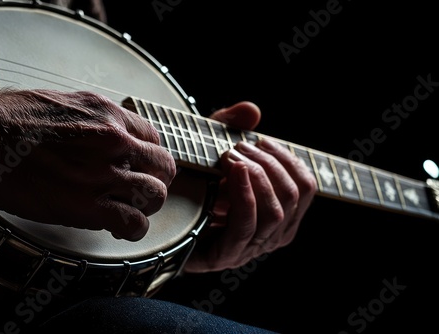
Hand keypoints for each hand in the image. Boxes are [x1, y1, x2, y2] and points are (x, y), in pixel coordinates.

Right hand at [0, 88, 175, 240]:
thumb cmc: (11, 120)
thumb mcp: (65, 104)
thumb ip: (95, 122)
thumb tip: (106, 136)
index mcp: (108, 115)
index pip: (153, 138)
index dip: (148, 156)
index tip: (139, 166)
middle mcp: (114, 141)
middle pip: (163, 166)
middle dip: (156, 180)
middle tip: (141, 189)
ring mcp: (103, 173)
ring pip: (155, 195)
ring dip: (146, 205)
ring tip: (130, 209)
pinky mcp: (87, 205)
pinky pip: (132, 223)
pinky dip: (132, 229)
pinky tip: (120, 227)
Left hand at [184, 102, 316, 272]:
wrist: (163, 223)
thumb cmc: (194, 187)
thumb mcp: (212, 151)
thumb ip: (230, 129)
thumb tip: (251, 111)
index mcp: (280, 212)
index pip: (306, 187)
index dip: (288, 159)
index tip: (262, 141)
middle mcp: (272, 233)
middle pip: (291, 196)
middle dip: (268, 164)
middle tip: (238, 149)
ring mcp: (251, 247)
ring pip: (274, 212)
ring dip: (256, 177)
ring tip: (232, 158)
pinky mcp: (226, 255)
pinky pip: (245, 226)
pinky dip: (244, 196)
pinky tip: (233, 174)